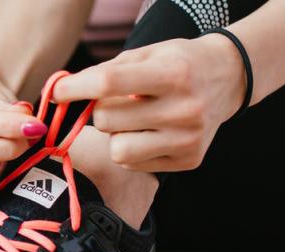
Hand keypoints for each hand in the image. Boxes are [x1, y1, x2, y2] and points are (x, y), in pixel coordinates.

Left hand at [52, 35, 245, 171]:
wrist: (227, 77)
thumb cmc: (177, 63)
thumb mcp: (146, 54)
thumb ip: (105, 72)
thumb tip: (63, 93)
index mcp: (173, 74)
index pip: (110, 83)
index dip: (76, 89)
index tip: (57, 92)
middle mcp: (184, 109)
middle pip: (107, 121)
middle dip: (101, 111)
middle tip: (118, 102)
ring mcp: (188, 139)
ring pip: (118, 150)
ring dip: (115, 135)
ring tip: (135, 120)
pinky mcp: (189, 160)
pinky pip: (133, 164)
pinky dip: (131, 149)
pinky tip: (150, 132)